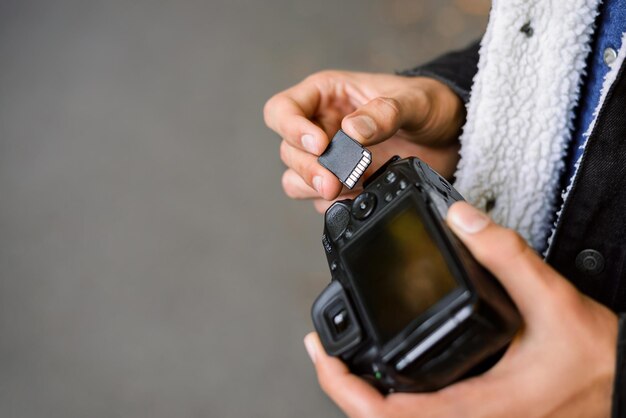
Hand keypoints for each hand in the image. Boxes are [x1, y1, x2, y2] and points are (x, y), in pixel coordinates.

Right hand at [264, 71, 463, 211]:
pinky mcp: (342, 184)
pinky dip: (335, 203)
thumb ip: (385, 113)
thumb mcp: (414, 101)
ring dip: (314, 188)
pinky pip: (321, 200)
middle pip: (288, 150)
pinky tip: (359, 196)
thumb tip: (352, 131)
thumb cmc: (428, 106)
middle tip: (334, 182)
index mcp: (326, 96)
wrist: (450, 137)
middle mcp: (321, 126)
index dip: (291, 128)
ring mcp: (330, 158)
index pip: (282, 109)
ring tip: (344, 189)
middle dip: (308, 168)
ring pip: (296, 178)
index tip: (320, 144)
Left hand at [304, 202, 617, 417]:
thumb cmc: (597, 360)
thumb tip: (461, 219)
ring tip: (345, 359)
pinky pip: (423, 417)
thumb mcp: (554, 300)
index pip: (391, 414)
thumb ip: (507, 255)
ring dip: (365, 396)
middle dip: (343, 390)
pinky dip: (393, 399)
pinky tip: (388, 372)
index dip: (346, 388)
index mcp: (481, 405)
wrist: (624, 385)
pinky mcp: (480, 416)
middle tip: (324, 353)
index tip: (322, 356)